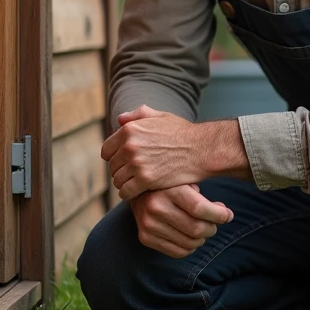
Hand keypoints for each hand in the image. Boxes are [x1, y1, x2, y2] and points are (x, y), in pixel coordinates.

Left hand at [103, 105, 247, 200]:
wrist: (203, 149)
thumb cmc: (183, 133)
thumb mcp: (161, 116)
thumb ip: (138, 115)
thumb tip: (120, 119)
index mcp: (130, 130)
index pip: (106, 150)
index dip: (115, 157)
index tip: (126, 162)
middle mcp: (129, 145)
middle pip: (112, 166)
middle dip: (122, 171)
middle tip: (135, 175)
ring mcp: (137, 163)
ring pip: (118, 180)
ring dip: (126, 183)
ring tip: (138, 184)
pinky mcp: (146, 180)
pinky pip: (125, 192)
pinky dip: (130, 194)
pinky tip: (140, 192)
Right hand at [131, 184, 233, 258]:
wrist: (138, 192)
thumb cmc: (171, 187)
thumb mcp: (186, 181)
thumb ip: (205, 197)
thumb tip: (225, 214)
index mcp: (169, 190)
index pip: (199, 208)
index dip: (219, 215)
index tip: (228, 216)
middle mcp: (156, 207)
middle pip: (196, 228)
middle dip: (212, 228)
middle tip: (214, 224)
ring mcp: (149, 224)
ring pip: (190, 243)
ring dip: (202, 239)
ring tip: (202, 229)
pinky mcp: (145, 238)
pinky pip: (178, 252)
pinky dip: (190, 247)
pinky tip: (189, 237)